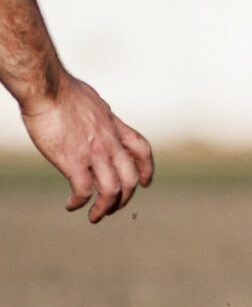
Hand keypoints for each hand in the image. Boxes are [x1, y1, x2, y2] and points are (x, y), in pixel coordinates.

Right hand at [22, 75, 152, 221]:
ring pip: (111, 190)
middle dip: (124, 198)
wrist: (49, 89)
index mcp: (115, 127)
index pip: (142, 150)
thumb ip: (97, 117)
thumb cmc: (64, 91)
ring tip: (95, 217)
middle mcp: (110, 143)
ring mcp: (95, 153)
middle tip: (112, 209)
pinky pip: (84, 191)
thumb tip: (93, 116)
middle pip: (130, 178)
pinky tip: (71, 205)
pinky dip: (79, 202)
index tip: (145, 183)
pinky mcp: (74, 161)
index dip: (146, 169)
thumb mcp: (93, 103)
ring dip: (105, 209)